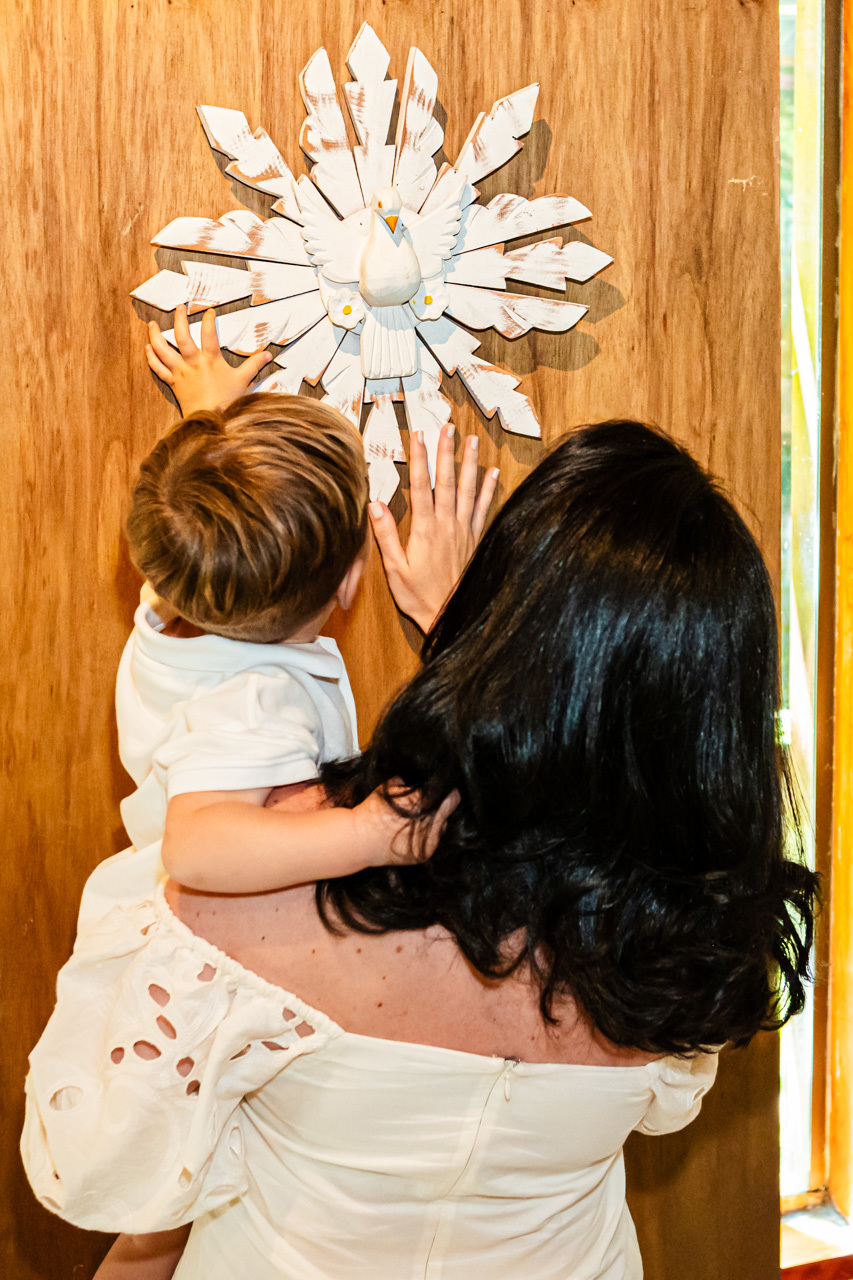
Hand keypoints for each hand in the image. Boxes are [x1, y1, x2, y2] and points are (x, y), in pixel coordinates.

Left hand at [145, 305, 272, 416]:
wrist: (210, 420)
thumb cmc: (227, 401)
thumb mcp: (243, 381)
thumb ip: (254, 365)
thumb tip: (268, 354)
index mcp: (210, 360)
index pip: (209, 333)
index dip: (208, 319)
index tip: (209, 311)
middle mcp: (193, 363)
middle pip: (181, 336)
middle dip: (179, 319)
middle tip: (179, 308)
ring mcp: (180, 372)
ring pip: (163, 350)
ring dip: (155, 336)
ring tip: (152, 324)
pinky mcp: (173, 382)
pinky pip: (158, 368)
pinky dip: (151, 358)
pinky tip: (148, 348)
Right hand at [353, 783, 459, 865]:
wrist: (359, 840)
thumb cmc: (372, 811)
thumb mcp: (389, 786)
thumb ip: (408, 783)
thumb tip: (419, 782)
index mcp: (424, 804)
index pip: (452, 797)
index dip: (448, 792)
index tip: (445, 791)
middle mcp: (430, 823)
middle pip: (447, 812)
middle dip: (440, 806)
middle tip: (427, 805)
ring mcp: (429, 841)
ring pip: (442, 826)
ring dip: (435, 822)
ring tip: (418, 820)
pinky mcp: (425, 854)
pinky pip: (433, 841)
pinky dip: (427, 836)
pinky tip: (414, 832)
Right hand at [370, 424, 498, 631]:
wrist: (450, 615)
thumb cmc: (419, 596)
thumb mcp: (395, 569)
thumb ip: (386, 536)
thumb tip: (375, 505)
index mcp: (425, 529)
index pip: (420, 486)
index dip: (419, 459)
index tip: (417, 436)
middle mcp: (447, 525)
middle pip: (446, 481)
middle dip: (446, 452)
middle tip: (447, 428)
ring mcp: (463, 531)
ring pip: (467, 490)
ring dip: (469, 463)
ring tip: (472, 441)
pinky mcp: (474, 539)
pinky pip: (483, 509)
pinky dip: (488, 490)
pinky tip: (493, 474)